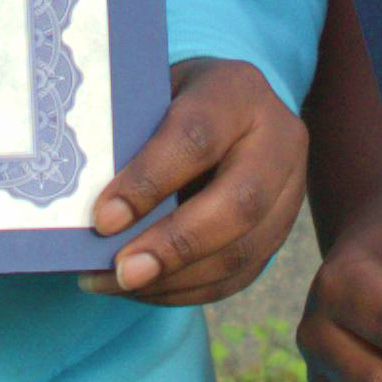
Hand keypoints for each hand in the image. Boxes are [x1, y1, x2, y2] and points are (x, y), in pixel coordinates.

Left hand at [82, 57, 305, 304]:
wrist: (227, 108)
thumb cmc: (173, 102)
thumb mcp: (153, 95)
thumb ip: (132, 139)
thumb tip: (91, 210)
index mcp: (238, 91)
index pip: (197, 137)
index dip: (149, 181)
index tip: (102, 219)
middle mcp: (278, 139)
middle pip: (238, 202)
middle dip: (175, 244)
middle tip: (122, 271)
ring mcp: (290, 190)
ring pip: (243, 250)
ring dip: (176, 278)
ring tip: (119, 284)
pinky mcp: (282, 231)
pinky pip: (239, 275)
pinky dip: (188, 291)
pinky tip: (144, 290)